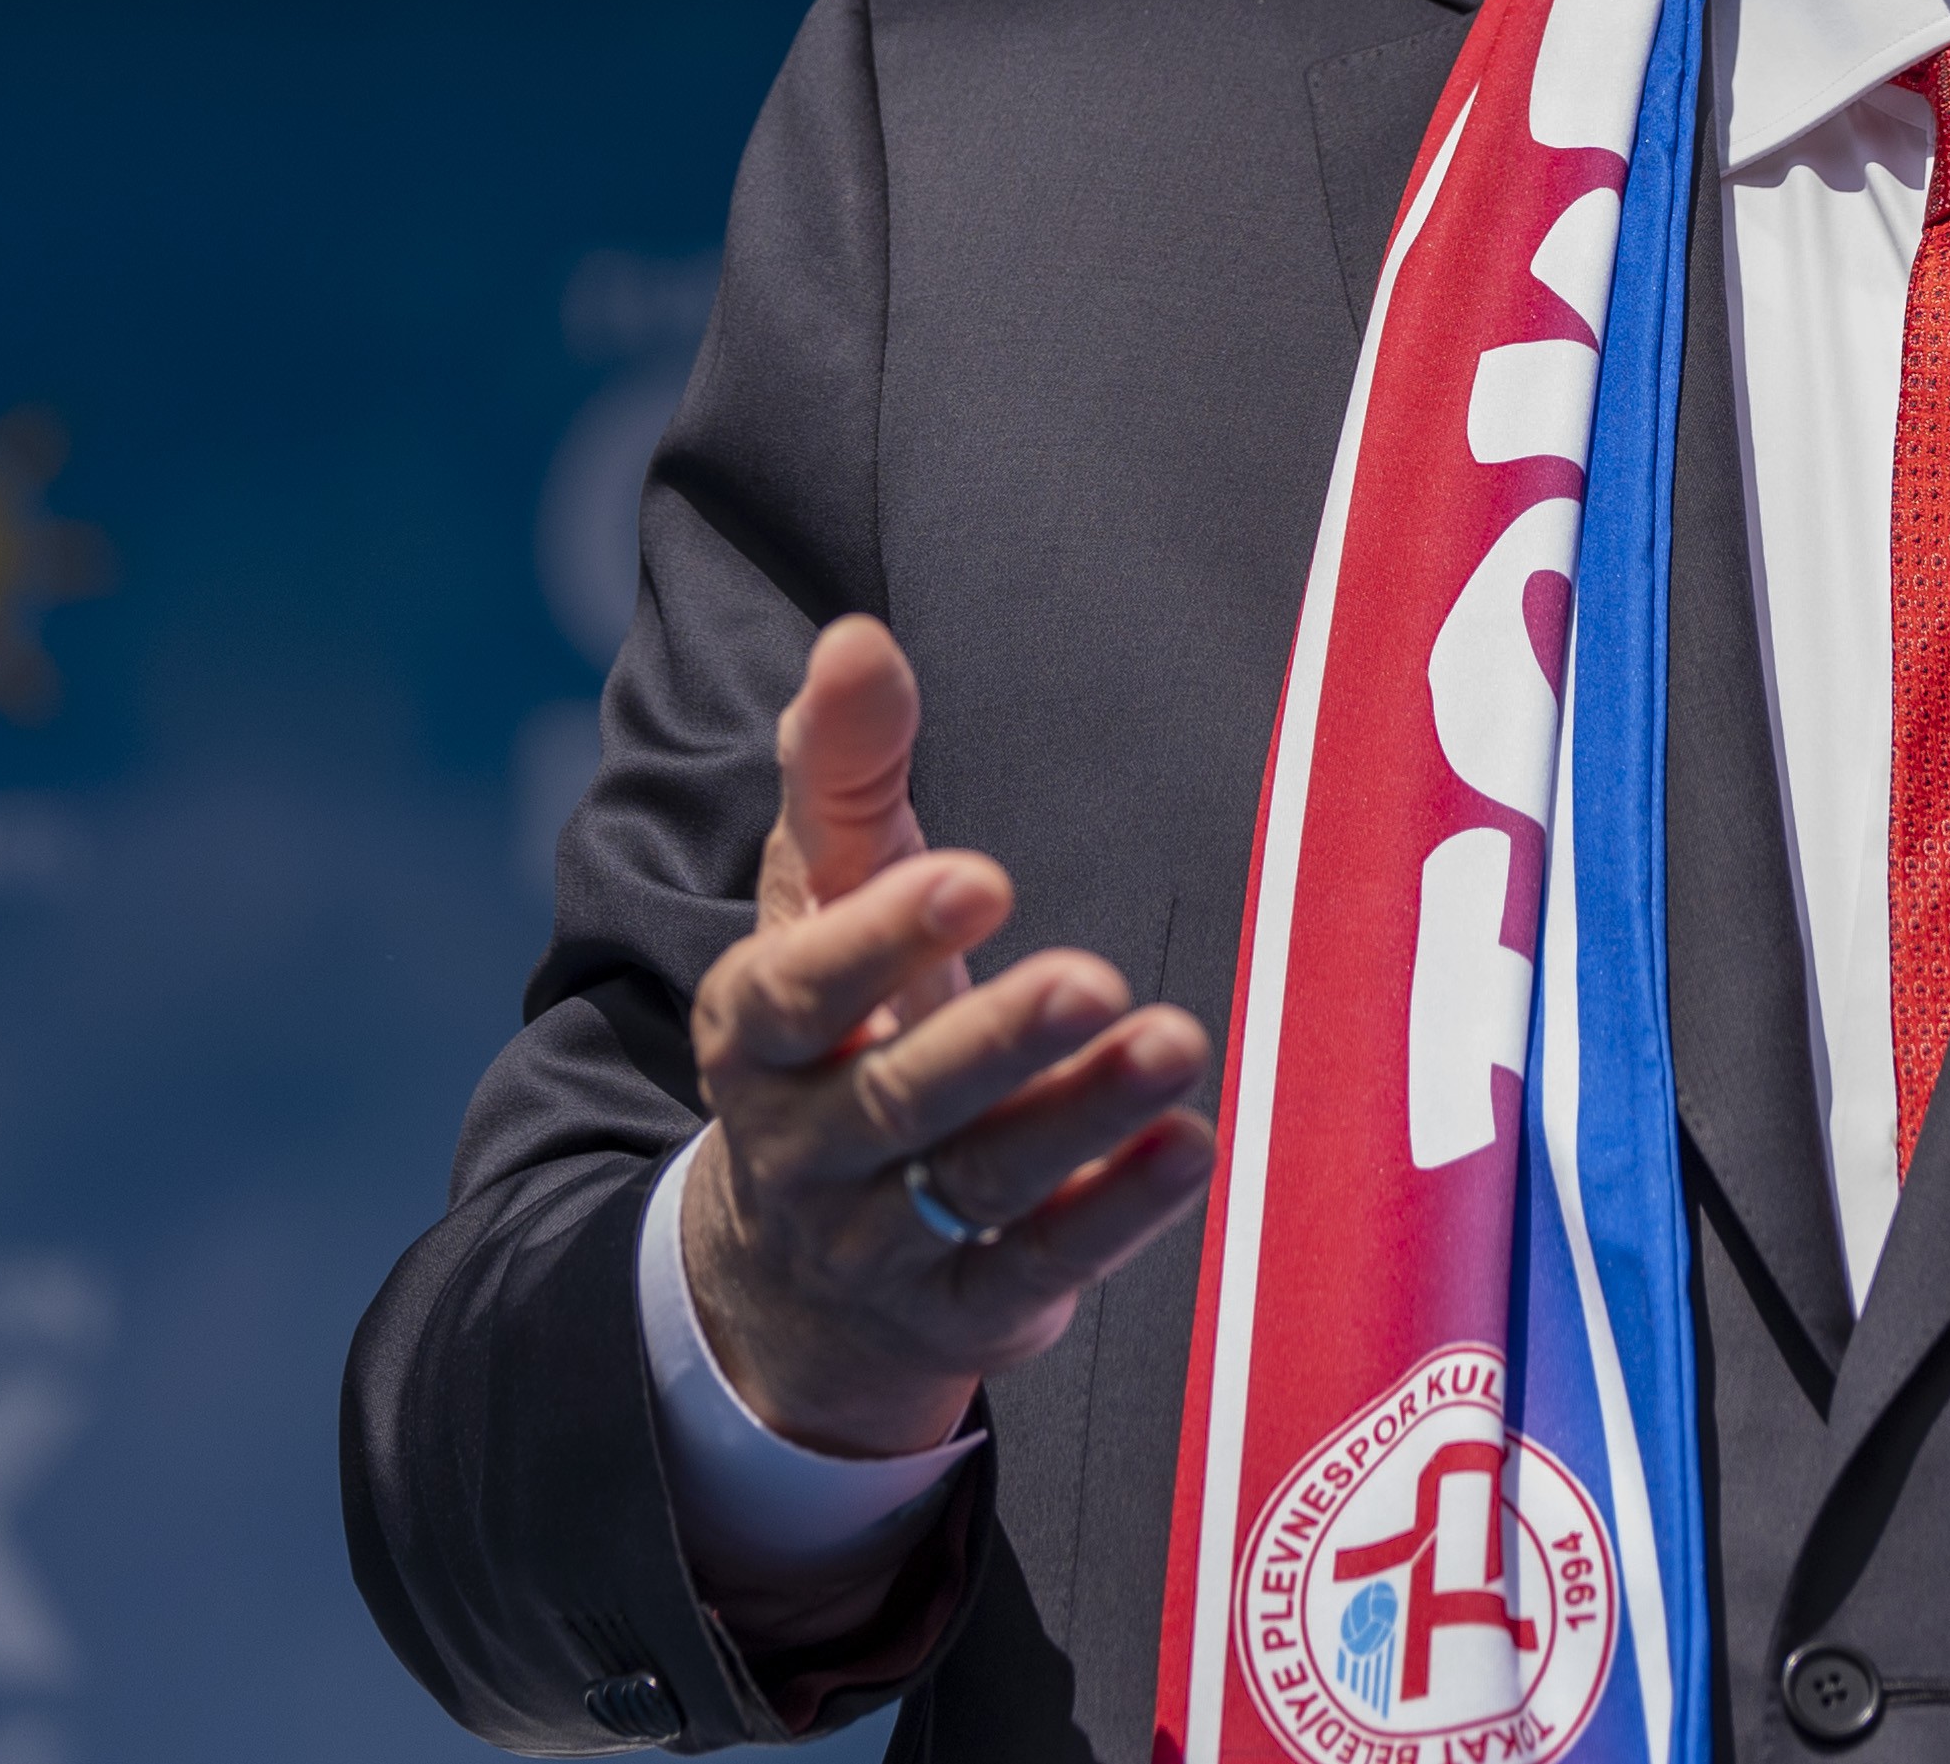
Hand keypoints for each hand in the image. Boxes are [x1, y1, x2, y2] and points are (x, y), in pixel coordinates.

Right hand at [680, 617, 1217, 1460]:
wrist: (792, 1268)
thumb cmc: (834, 1024)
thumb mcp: (818, 897)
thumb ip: (841, 770)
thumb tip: (857, 636)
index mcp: (754, 1032)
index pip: (801, 988)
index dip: (883, 940)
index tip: (979, 879)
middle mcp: (804, 1148)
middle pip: (901, 1099)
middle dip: (998, 1042)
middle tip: (1097, 979)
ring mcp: (880, 1245)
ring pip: (982, 1188)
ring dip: (1084, 1117)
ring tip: (1180, 1046)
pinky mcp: (964, 1314)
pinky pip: (1041, 1269)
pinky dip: (1118, 1214)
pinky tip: (1195, 1149)